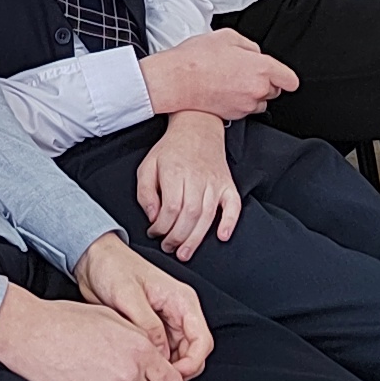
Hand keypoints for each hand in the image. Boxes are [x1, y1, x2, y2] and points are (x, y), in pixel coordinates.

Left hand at [74, 232, 214, 378]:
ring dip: (165, 369)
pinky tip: (138, 366)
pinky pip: (161, 354)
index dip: (192, 363)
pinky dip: (154, 364)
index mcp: (182, 300)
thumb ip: (147, 324)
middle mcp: (179, 313)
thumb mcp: (128, 294)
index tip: (172, 376)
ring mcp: (166, 322)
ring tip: (144, 374)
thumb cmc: (112, 267)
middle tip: (155, 380)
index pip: (202, 341)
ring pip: (178, 357)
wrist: (93, 260)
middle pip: (194, 353)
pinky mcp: (151, 330)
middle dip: (180, 371)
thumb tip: (160, 354)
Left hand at [130, 113, 243, 259]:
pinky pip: (234, 205)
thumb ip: (145, 192)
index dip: (161, 226)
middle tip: (168, 247)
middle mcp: (197, 177)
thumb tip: (153, 216)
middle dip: (177, 237)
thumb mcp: (148, 166)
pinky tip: (222, 236)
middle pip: (190, 215)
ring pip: (208, 215)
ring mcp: (215, 181)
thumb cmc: (171, 150)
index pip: (171, 208)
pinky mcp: (227, 184)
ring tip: (185, 252)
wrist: (197, 128)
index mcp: (175, 172)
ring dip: (196, 238)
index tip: (154, 233)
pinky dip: (230, 222)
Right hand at [138, 27, 296, 123]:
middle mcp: (256, 90)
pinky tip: (223, 90)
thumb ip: (249, 46)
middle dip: (265, 82)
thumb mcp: (227, 36)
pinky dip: (238, 102)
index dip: (286, 76)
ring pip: (259, 102)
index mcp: (261, 69)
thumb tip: (255, 54)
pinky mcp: (232, 116)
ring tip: (231, 81)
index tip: (281, 75)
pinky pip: (243, 109)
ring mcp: (245, 106)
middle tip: (245, 71)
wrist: (175, 81)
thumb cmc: (197, 58)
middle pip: (275, 91)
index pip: (290, 80)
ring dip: (252, 94)